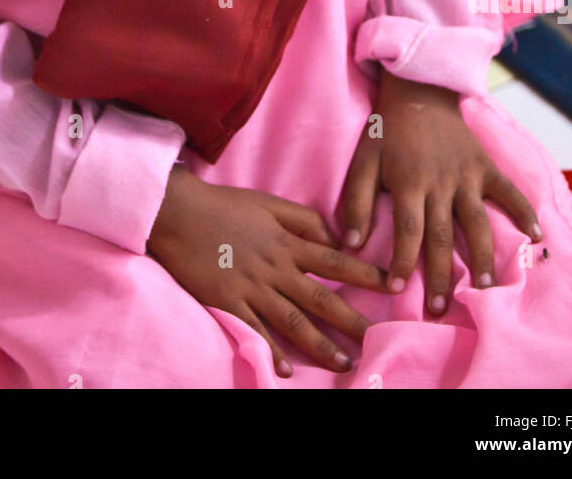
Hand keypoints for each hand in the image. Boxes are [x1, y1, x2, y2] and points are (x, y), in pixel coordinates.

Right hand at [147, 165, 384, 376]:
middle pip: (320, 297)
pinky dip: (271, 350)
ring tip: (343, 363)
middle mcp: (275, 267)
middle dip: (350, 320)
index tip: (391, 285)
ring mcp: (251, 286)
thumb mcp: (268, 201)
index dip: (364, 273)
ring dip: (320, 344)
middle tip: (376, 339)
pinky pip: (254, 329)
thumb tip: (332, 236)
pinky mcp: (227, 301)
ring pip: (292, 320)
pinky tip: (287, 370)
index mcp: (286, 241)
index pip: (334, 260)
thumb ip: (302, 218)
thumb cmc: (224, 204)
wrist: (180, 212)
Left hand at [340, 71, 542, 314]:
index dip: (403, 262)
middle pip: (442, 235)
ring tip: (487, 288)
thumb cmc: (386, 132)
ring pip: (477, 221)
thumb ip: (356, 200)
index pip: (408, 231)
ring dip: (483, 256)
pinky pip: (508, 191)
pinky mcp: (485, 166)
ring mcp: (466, 175)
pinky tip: (536, 237)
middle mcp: (440, 183)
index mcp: (408, 182)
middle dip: (441, 274)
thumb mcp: (363, 161)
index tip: (398, 291)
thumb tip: (350, 243)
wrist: (418, 91)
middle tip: (441, 309)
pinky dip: (523, 211)